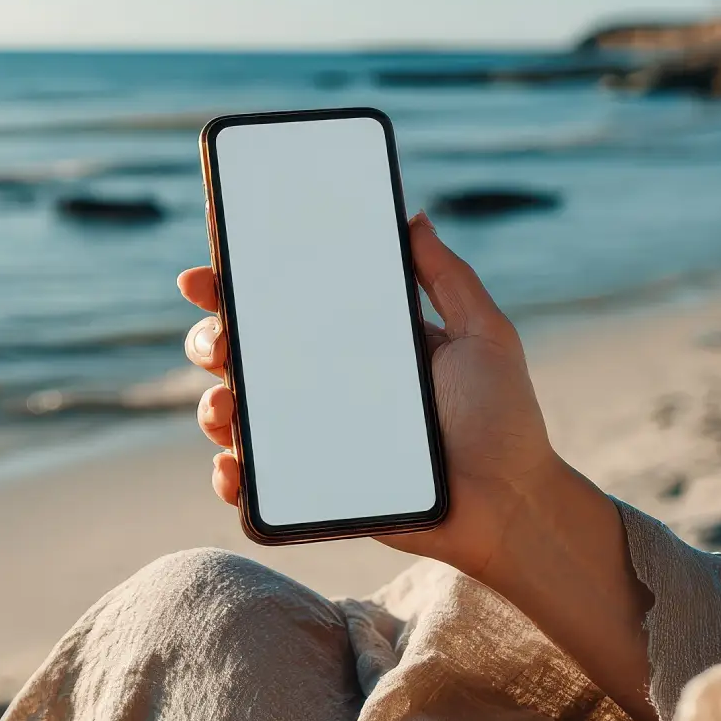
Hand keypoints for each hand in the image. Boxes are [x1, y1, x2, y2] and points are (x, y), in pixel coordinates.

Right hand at [180, 213, 663, 720]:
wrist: (512, 503)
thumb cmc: (505, 419)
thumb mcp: (482, 334)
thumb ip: (447, 277)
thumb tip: (414, 217)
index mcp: (354, 344)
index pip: (282, 305)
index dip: (236, 284)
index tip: (208, 270)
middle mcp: (324, 388)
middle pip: (242, 356)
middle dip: (211, 339)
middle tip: (220, 338)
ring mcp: (313, 440)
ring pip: (236, 417)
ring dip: (214, 405)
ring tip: (227, 406)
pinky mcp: (314, 492)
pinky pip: (255, 486)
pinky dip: (231, 476)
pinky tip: (234, 466)